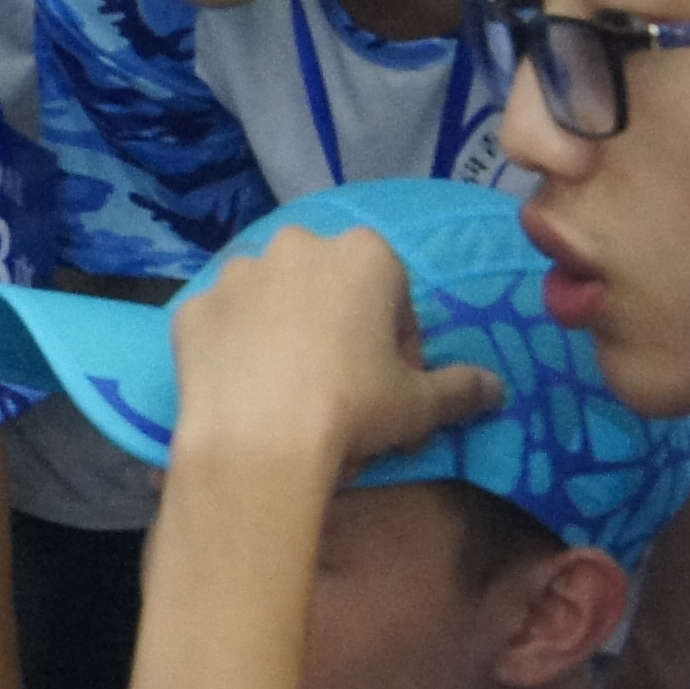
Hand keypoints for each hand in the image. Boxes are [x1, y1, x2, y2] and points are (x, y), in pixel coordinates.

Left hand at [164, 230, 504, 473]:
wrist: (256, 444)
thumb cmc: (352, 409)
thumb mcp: (420, 405)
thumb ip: (462, 389)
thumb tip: (497, 389)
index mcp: (364, 253)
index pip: (395, 295)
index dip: (398, 345)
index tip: (392, 387)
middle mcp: (297, 245)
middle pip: (332, 289)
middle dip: (342, 331)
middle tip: (344, 392)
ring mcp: (237, 273)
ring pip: (273, 301)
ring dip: (286, 334)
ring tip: (290, 394)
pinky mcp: (192, 307)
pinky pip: (223, 326)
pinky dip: (235, 350)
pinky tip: (245, 393)